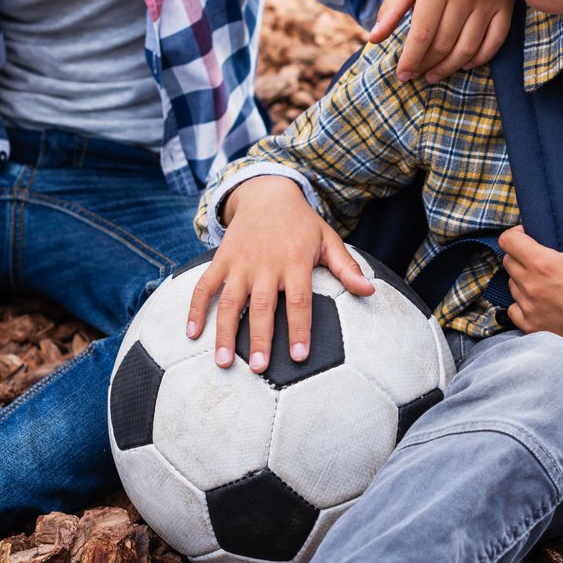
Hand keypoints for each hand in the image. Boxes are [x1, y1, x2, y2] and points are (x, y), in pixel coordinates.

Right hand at [192, 177, 375, 370]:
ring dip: (224, 333)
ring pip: (228, 301)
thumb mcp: (328, 240)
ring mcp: (239, 263)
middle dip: (259, 339)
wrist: (266, 193)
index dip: (299, 328)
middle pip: (261, 306)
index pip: (299, 300)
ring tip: (223, 363)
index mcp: (294, 261)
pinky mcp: (220, 261)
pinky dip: (195, 309)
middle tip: (259, 368)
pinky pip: (204, 286)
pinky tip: (192, 334)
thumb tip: (370, 291)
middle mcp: (264, 264)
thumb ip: (347, 268)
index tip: (300, 356)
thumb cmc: (302, 224)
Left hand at [365, 0, 511, 82]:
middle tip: (417, 75)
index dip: (410, 59)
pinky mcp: (506, 3)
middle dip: (427, 65)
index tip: (401, 74)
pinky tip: (464, 64)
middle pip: (444, 44)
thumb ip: (392, 7)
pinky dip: (479, 59)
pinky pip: (494, 42)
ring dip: (449, 68)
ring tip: (434, 75)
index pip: (422, 33)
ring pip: (468, 48)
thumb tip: (374, 39)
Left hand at [500, 214, 562, 353]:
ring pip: (511, 285)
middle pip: (508, 261)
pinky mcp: (533, 327)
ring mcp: (530, 309)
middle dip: (519, 254)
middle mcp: (531, 286)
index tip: (529, 235)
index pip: (508, 241)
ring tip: (542, 279)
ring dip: (521, 278)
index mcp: (543, 264)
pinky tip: (538, 300)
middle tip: (538, 255)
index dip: (516, 233)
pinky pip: (514, 310)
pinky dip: (522, 303)